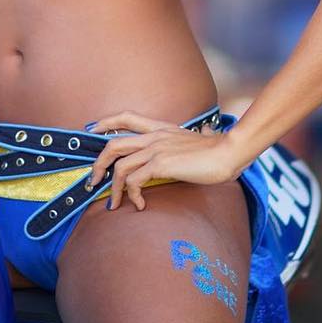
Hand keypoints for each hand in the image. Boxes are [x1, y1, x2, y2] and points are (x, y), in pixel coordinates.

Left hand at [87, 110, 242, 211]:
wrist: (229, 152)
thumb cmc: (217, 150)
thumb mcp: (195, 140)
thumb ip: (184, 143)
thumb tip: (194, 141)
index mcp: (161, 128)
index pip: (126, 116)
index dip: (106, 122)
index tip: (92, 130)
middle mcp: (154, 136)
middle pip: (113, 144)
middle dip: (98, 165)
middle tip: (93, 182)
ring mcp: (156, 149)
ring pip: (119, 166)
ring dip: (113, 188)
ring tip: (114, 204)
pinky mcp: (160, 164)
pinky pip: (134, 181)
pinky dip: (132, 195)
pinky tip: (140, 205)